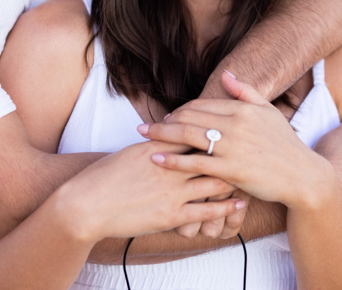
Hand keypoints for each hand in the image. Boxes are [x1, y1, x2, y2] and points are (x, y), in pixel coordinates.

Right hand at [54, 139, 245, 242]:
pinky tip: (240, 203)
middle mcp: (168, 166)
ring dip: (236, 178)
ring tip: (254, 175)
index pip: (194, 132)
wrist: (87, 204)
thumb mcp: (133, 152)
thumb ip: (155, 143)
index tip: (236, 125)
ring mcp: (171, 191)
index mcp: (159, 147)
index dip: (216, 128)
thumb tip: (169, 132)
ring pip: (213, 181)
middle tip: (254, 148)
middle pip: (210, 154)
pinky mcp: (171, 215)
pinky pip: (206, 211)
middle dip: (233, 150)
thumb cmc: (106, 177)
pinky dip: (226, 206)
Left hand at [138, 72, 333, 207]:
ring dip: (161, 135)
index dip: (181, 111)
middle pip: (189, 117)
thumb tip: (226, 74)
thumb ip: (245, 92)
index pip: (201, 105)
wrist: (303, 176)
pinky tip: (156, 159)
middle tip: (146, 126)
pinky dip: (172, 160)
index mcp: (242, 108)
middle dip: (165, 121)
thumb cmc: (285, 145)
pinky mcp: (230, 170)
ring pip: (187, 136)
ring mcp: (232, 147)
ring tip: (143, 136)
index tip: (168, 117)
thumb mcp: (268, 112)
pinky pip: (194, 162)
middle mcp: (235, 124)